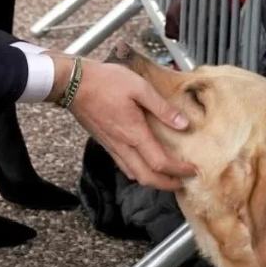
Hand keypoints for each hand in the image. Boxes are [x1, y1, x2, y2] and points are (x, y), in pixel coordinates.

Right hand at [65, 58, 194, 190]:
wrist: (73, 83)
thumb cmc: (105, 81)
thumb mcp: (139, 87)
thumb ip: (162, 108)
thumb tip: (183, 124)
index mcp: (134, 132)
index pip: (160, 163)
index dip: (179, 171)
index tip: (192, 170)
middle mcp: (122, 145)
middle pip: (146, 178)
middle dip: (166, 185)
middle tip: (182, 182)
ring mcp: (111, 146)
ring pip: (133, 174)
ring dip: (152, 180)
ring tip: (167, 176)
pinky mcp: (104, 142)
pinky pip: (123, 165)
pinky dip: (137, 172)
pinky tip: (144, 163)